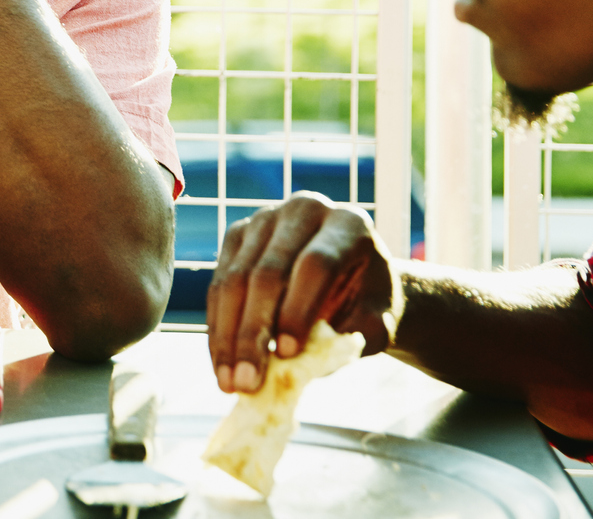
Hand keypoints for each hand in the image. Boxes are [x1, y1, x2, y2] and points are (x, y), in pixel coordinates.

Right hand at [205, 192, 401, 393]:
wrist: (354, 280)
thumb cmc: (366, 305)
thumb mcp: (374, 325)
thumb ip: (349, 342)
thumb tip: (297, 367)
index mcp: (348, 225)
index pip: (316, 264)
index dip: (298, 309)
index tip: (286, 354)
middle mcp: (303, 211)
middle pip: (267, 272)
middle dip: (253, 333)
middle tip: (247, 381)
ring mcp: (263, 219)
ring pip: (234, 279)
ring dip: (228, 336)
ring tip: (229, 382)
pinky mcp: (236, 235)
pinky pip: (218, 285)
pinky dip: (218, 328)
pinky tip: (220, 363)